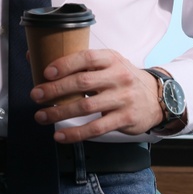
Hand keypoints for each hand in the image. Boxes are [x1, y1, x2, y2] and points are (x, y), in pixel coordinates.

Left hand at [29, 48, 164, 141]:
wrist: (157, 98)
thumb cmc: (123, 79)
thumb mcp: (109, 64)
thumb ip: (81, 63)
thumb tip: (36, 58)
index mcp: (112, 59)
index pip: (87, 58)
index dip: (65, 64)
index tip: (46, 72)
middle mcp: (119, 77)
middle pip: (82, 83)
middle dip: (55, 90)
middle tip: (35, 95)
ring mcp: (123, 98)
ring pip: (85, 107)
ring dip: (59, 112)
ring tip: (41, 115)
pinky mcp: (125, 119)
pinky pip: (96, 128)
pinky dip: (76, 133)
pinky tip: (60, 135)